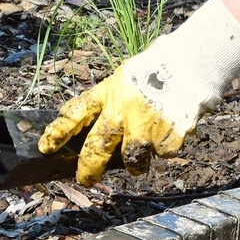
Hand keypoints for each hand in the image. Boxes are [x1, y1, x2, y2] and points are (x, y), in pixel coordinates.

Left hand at [38, 0, 239, 184]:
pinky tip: (168, 133)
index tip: (45, 148)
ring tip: (137, 162)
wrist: (193, 62)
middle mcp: (123, 111)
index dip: (57, 133)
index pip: (74, 114)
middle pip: (97, 149)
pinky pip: (162, 153)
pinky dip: (163, 149)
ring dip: (133, 165)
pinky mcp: (169, 137)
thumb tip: (87, 124)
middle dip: (88, 169)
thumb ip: (107, 100)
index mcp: (109, 92)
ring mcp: (146, 126)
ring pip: (132, 160)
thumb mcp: (122, 77)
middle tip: (86, 178)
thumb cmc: (156, 68)